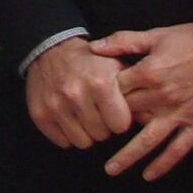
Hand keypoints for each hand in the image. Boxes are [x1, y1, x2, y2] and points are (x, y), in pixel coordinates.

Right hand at [22, 37, 133, 151]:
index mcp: (100, 83)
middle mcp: (76, 95)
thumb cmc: (90, 61)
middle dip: (103, 126)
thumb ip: (136, 93)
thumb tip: (153, 119)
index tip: (115, 111)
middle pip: (102, 135)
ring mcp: (55, 105)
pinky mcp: (39, 113)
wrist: (51, 49)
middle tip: (98, 112)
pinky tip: (70, 119)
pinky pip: (62, 141)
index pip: (121, 126)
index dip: (120, 119)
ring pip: (82, 142)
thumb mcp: (117, 68)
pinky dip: (68, 134)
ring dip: (86, 132)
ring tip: (85, 116)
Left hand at [91, 24, 192, 179]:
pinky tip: (149, 175)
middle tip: (96, 136)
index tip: (93, 103)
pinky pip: (178, 149)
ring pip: (148, 141)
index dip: (101, 97)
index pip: (113, 91)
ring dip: (128, 157)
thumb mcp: (156, 35)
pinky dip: (163, 164)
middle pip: (126, 116)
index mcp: (148, 73)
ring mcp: (180, 114)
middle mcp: (161, 97)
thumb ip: (123, 41)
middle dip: (110, 125)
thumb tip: (94, 48)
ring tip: (111, 170)